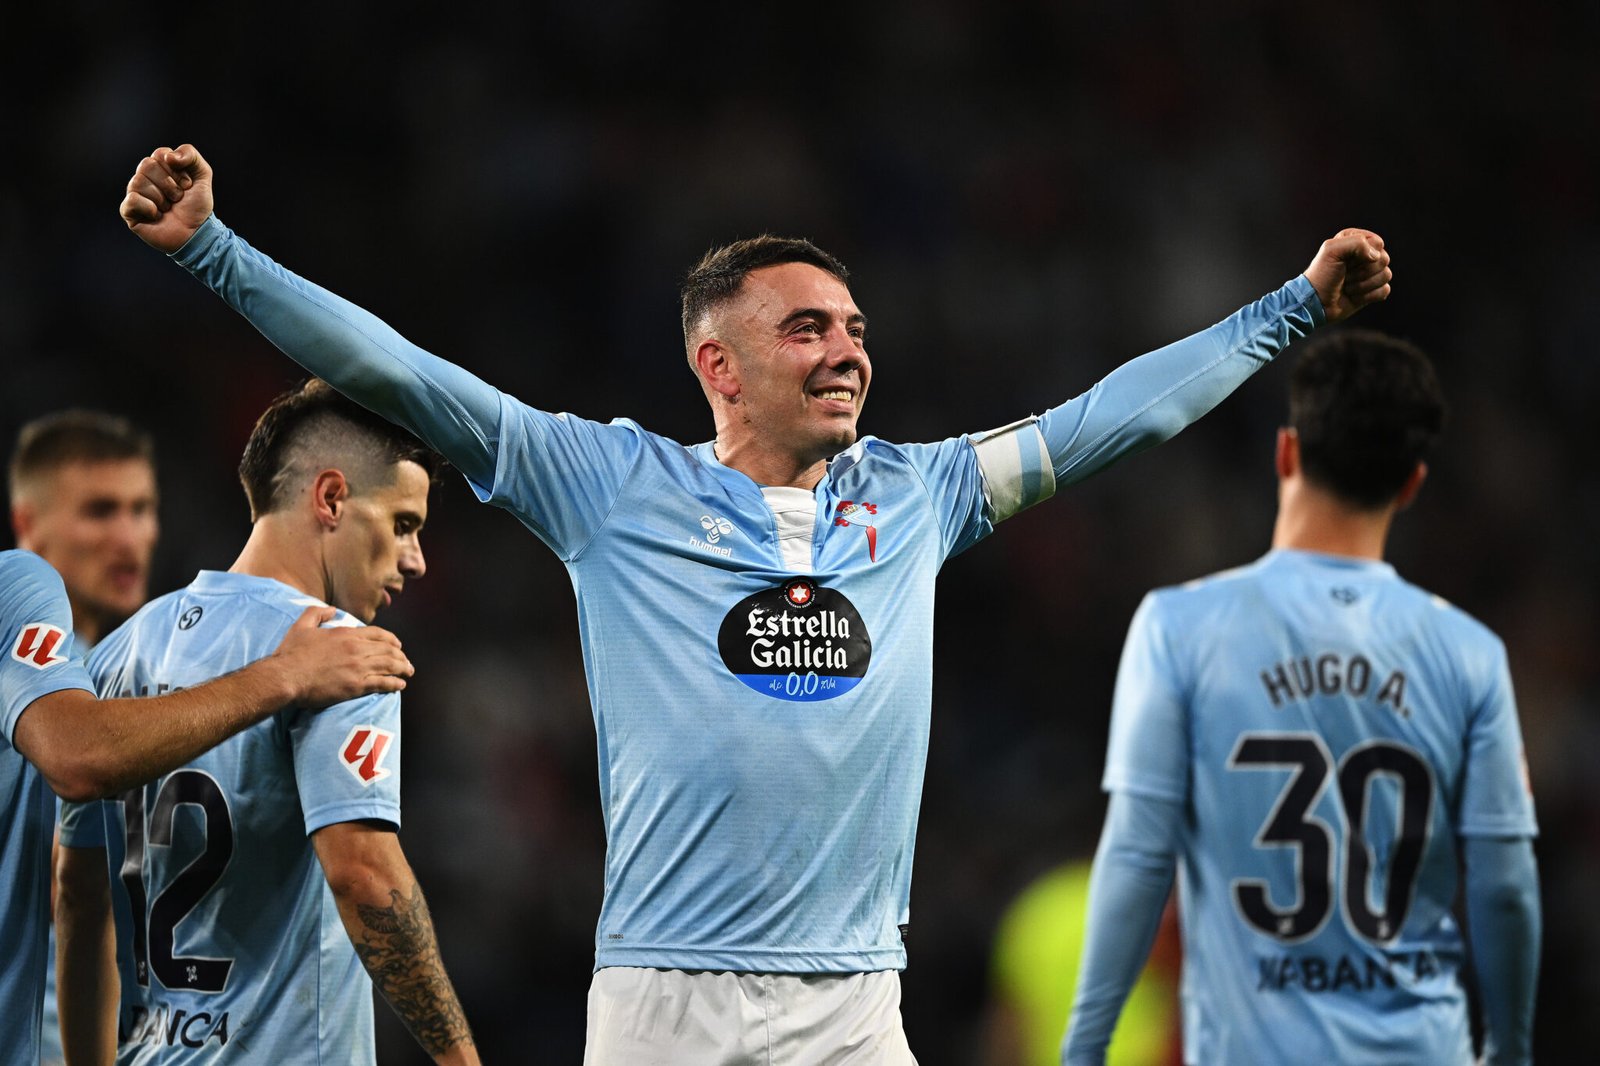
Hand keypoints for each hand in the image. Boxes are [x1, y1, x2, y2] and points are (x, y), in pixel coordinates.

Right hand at [120, 144, 214, 253]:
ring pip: (138, 181)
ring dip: (162, 198)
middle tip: (178, 198)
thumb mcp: (202, 175)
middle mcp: (144, 178)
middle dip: (169, 184)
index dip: (177, 171)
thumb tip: (168, 156)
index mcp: (159, 167)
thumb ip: (190, 155)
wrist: (196, 233)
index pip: (160, 154)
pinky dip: (150, 208)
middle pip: (147, 165)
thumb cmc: (197, 206)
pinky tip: (157, 216)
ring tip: (168, 208)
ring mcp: (134, 193)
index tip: (187, 185)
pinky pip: (133, 199)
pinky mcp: (128, 211)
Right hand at [270, 607, 413, 707]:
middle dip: (401, 656)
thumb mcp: (302, 625)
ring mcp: (358, 667)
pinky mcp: (356, 685)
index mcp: (346, 634)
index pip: (378, 634)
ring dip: (402, 669)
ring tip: (408, 673)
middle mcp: (357, 649)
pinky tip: (400, 686)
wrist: (286, 676)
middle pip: (389, 650)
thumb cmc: (291, 652)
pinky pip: (383, 683)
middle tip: (406, 662)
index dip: (391, 640)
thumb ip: (317, 612)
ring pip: (390, 665)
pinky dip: (394, 684)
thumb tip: (332, 610)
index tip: (398, 645)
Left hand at [1303, 228, 1391, 322]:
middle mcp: (1365, 255)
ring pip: (1386, 275)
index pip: (1377, 243)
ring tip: (1347, 286)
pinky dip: (1368, 296)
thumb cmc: (1321, 275)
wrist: (1315, 303)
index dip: (1363, 254)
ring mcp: (1370, 273)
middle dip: (1363, 271)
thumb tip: (1376, 256)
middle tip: (1345, 275)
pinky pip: (1384, 290)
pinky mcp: (1373, 290)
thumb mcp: (1331, 250)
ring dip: (1363, 285)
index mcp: (1356, 240)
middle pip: (1384, 259)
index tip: (1345, 261)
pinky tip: (1354, 296)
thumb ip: (1356, 243)